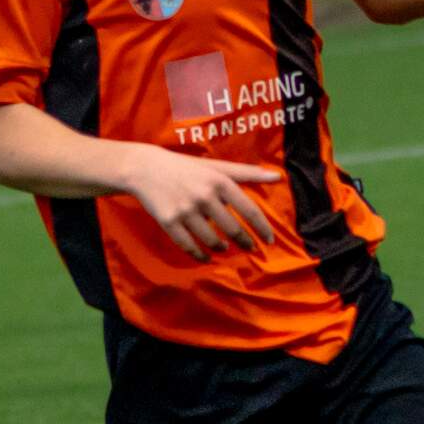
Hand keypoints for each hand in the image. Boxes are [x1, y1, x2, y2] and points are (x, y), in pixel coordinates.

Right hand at [122, 145, 279, 261]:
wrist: (146, 169)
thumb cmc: (187, 168)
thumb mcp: (216, 167)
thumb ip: (246, 172)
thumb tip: (277, 176)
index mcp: (219, 181)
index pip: (249, 210)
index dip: (262, 228)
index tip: (269, 241)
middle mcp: (204, 196)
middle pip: (233, 229)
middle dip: (244, 242)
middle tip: (249, 248)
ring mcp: (186, 210)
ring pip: (211, 240)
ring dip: (221, 248)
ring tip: (224, 247)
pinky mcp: (169, 222)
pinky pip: (189, 246)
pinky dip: (200, 255)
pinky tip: (206, 256)